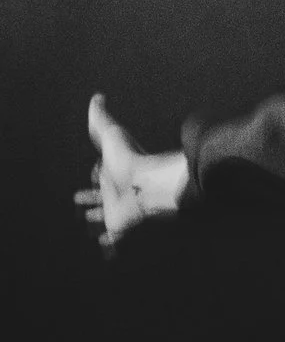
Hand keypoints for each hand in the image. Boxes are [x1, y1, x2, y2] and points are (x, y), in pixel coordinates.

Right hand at [76, 95, 189, 255]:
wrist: (148, 186)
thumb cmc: (130, 160)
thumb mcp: (111, 135)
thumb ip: (101, 118)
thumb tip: (98, 97)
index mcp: (113, 172)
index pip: (103, 172)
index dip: (98, 171)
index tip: (95, 170)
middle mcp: (116, 191)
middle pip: (102, 194)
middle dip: (91, 195)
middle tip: (78, 197)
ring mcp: (118, 210)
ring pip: (105, 214)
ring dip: (97, 215)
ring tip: (88, 218)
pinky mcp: (120, 227)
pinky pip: (114, 238)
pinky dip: (109, 242)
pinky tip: (107, 245)